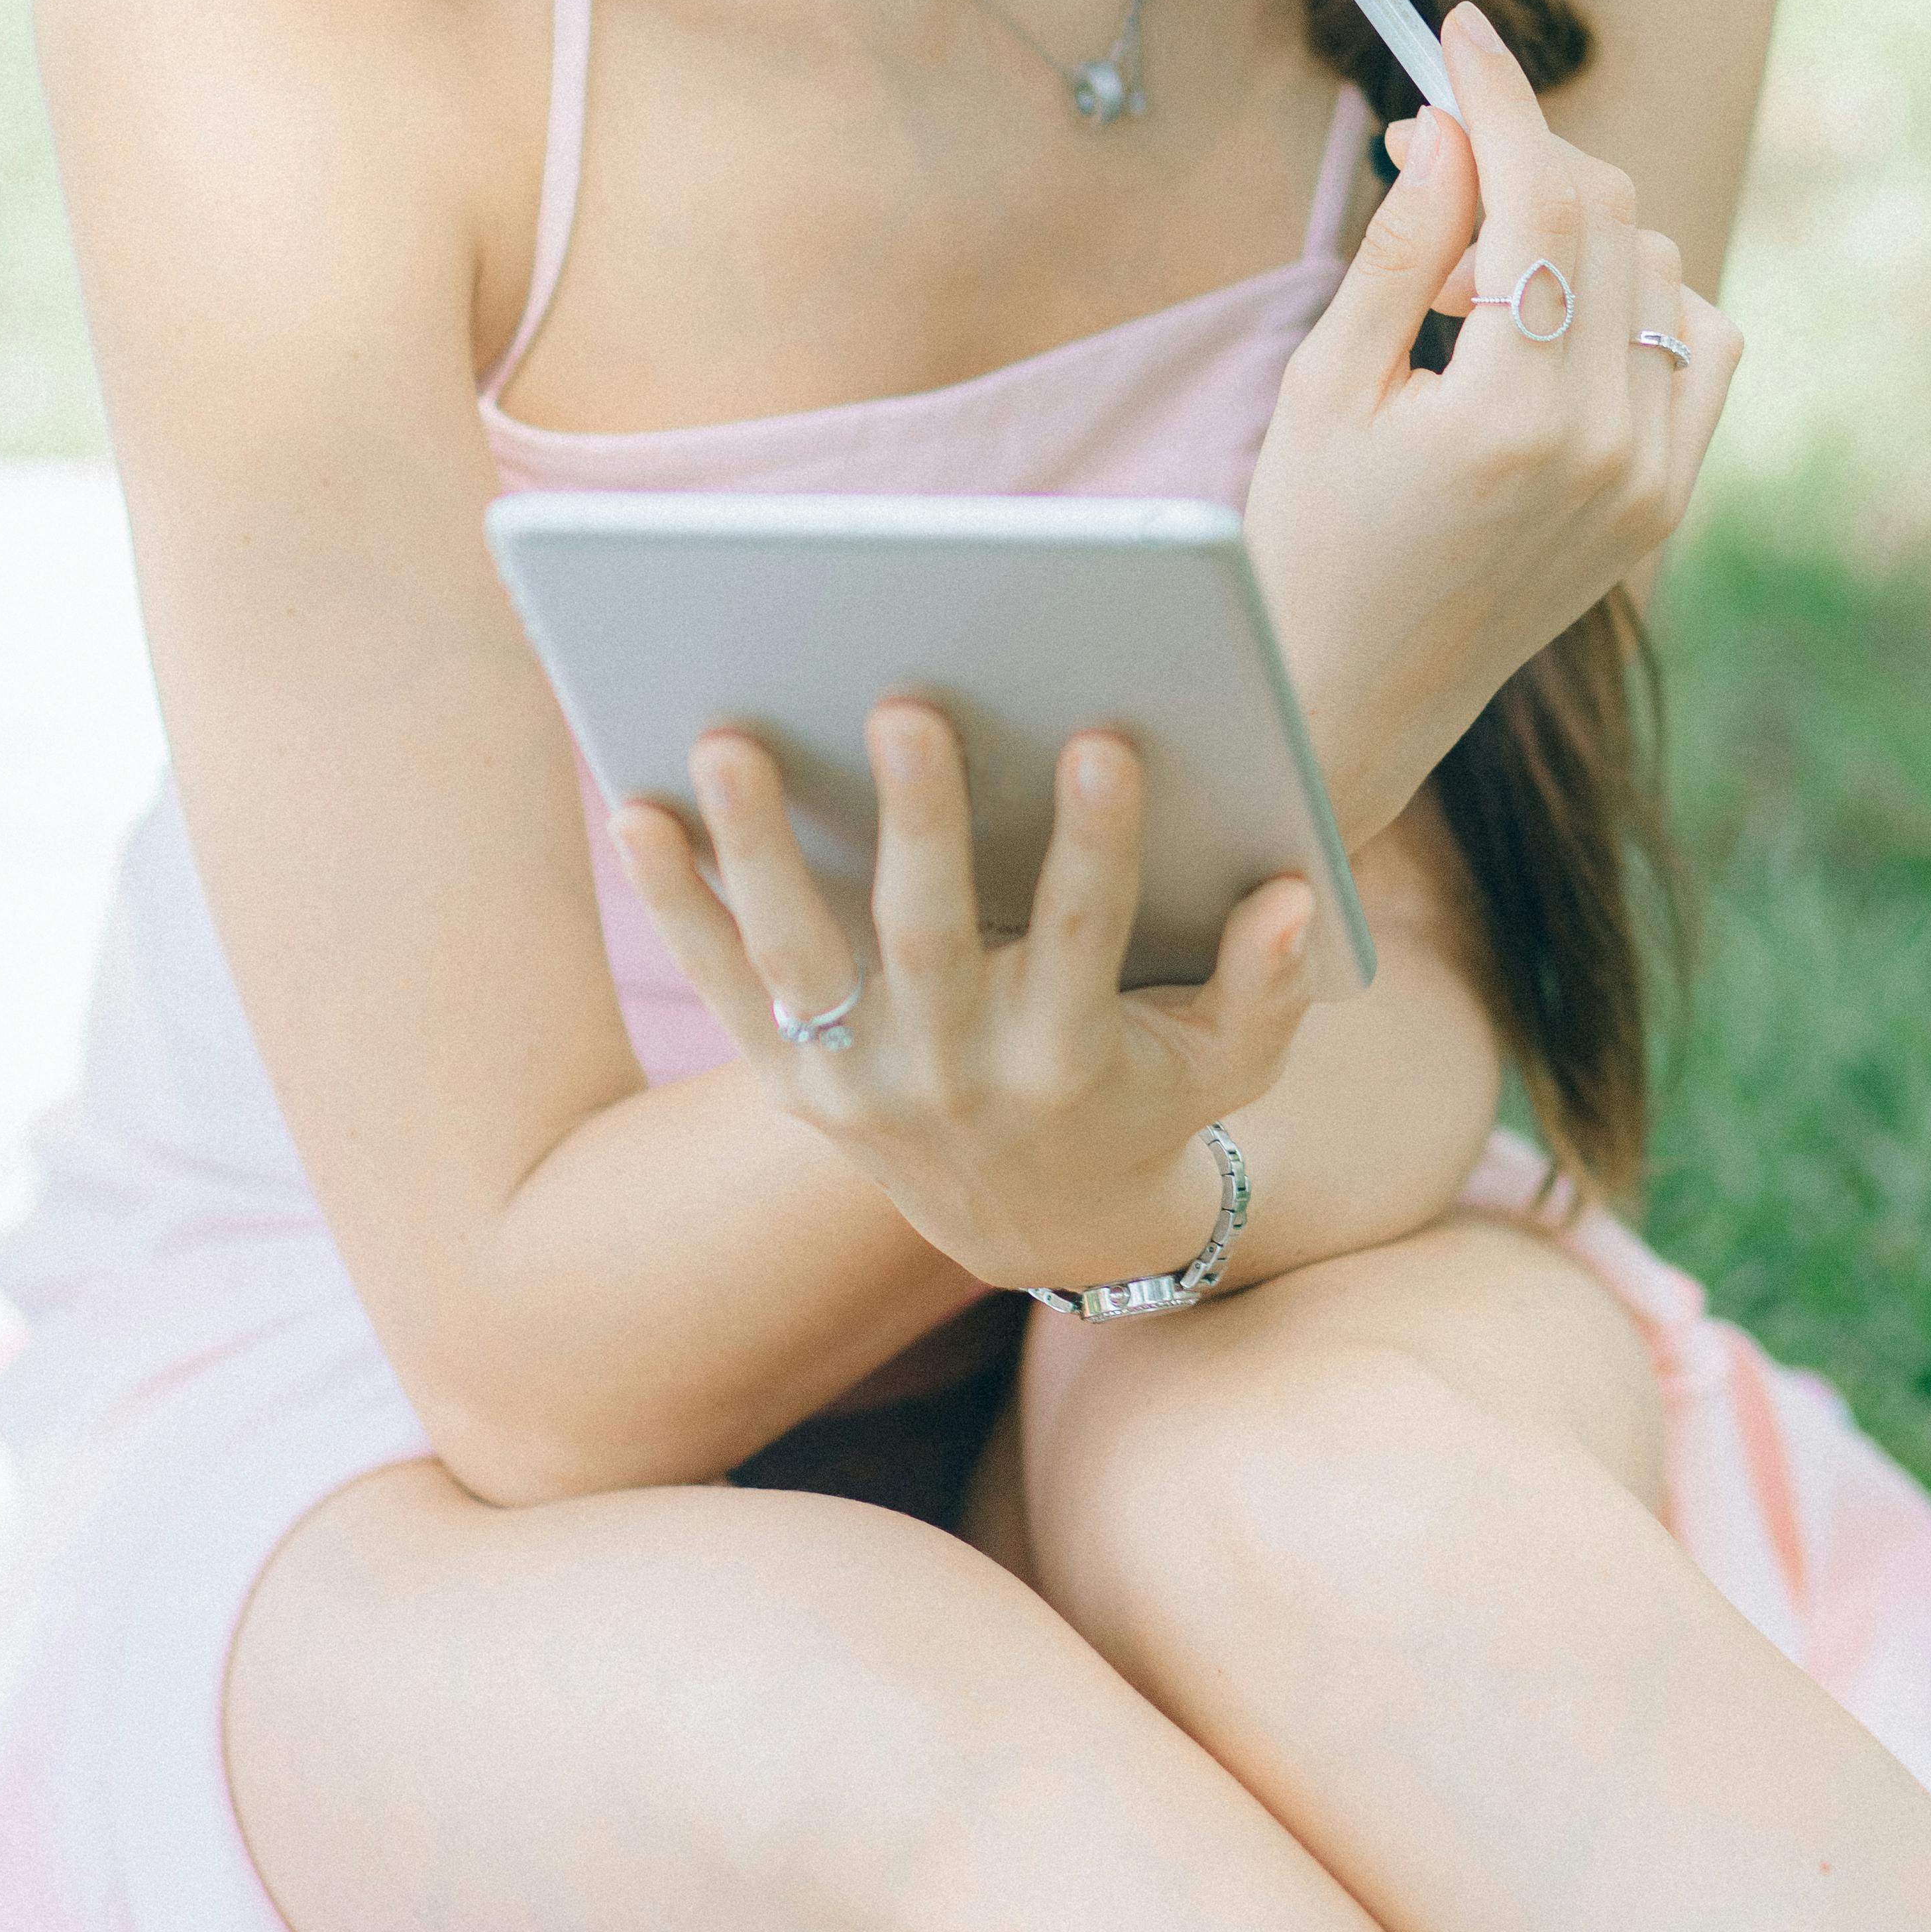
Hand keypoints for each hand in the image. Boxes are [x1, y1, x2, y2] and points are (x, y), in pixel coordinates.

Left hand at [610, 702, 1317, 1295]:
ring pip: (800, 956)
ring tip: (728, 736)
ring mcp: (857, 1082)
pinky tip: (635, 807)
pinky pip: (719, 985)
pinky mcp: (789, 1081)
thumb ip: (1267, 986)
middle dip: (920, 820)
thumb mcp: (1228, 1062)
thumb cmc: (1147, 1098)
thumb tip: (1295, 897)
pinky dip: (677, 901)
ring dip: (761, 847)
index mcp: (1067, 1058)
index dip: (1099, 843)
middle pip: (928, 937)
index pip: (1085, 937)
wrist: (1041, 1229)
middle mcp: (953, 1076)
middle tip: (905, 702)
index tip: (1105, 738)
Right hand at [1245, 0, 1741, 850]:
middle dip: (1519, 161)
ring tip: (1463, 299)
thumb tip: (1457, 127)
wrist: (1347, 699)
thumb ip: (1401, 247)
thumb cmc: (1305, 543)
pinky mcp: (1667, 499)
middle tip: (1428, 178)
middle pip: (1607, 212)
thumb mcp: (1322, 384)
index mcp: (1512, 418)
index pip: (1540, 196)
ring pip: (1658, 264)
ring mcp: (1653, 478)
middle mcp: (1608, 446)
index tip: (1458, 31)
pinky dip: (1638, 301)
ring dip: (1569, 236)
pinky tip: (1545, 331)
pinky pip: (1701, 341)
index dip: (1499, 95)